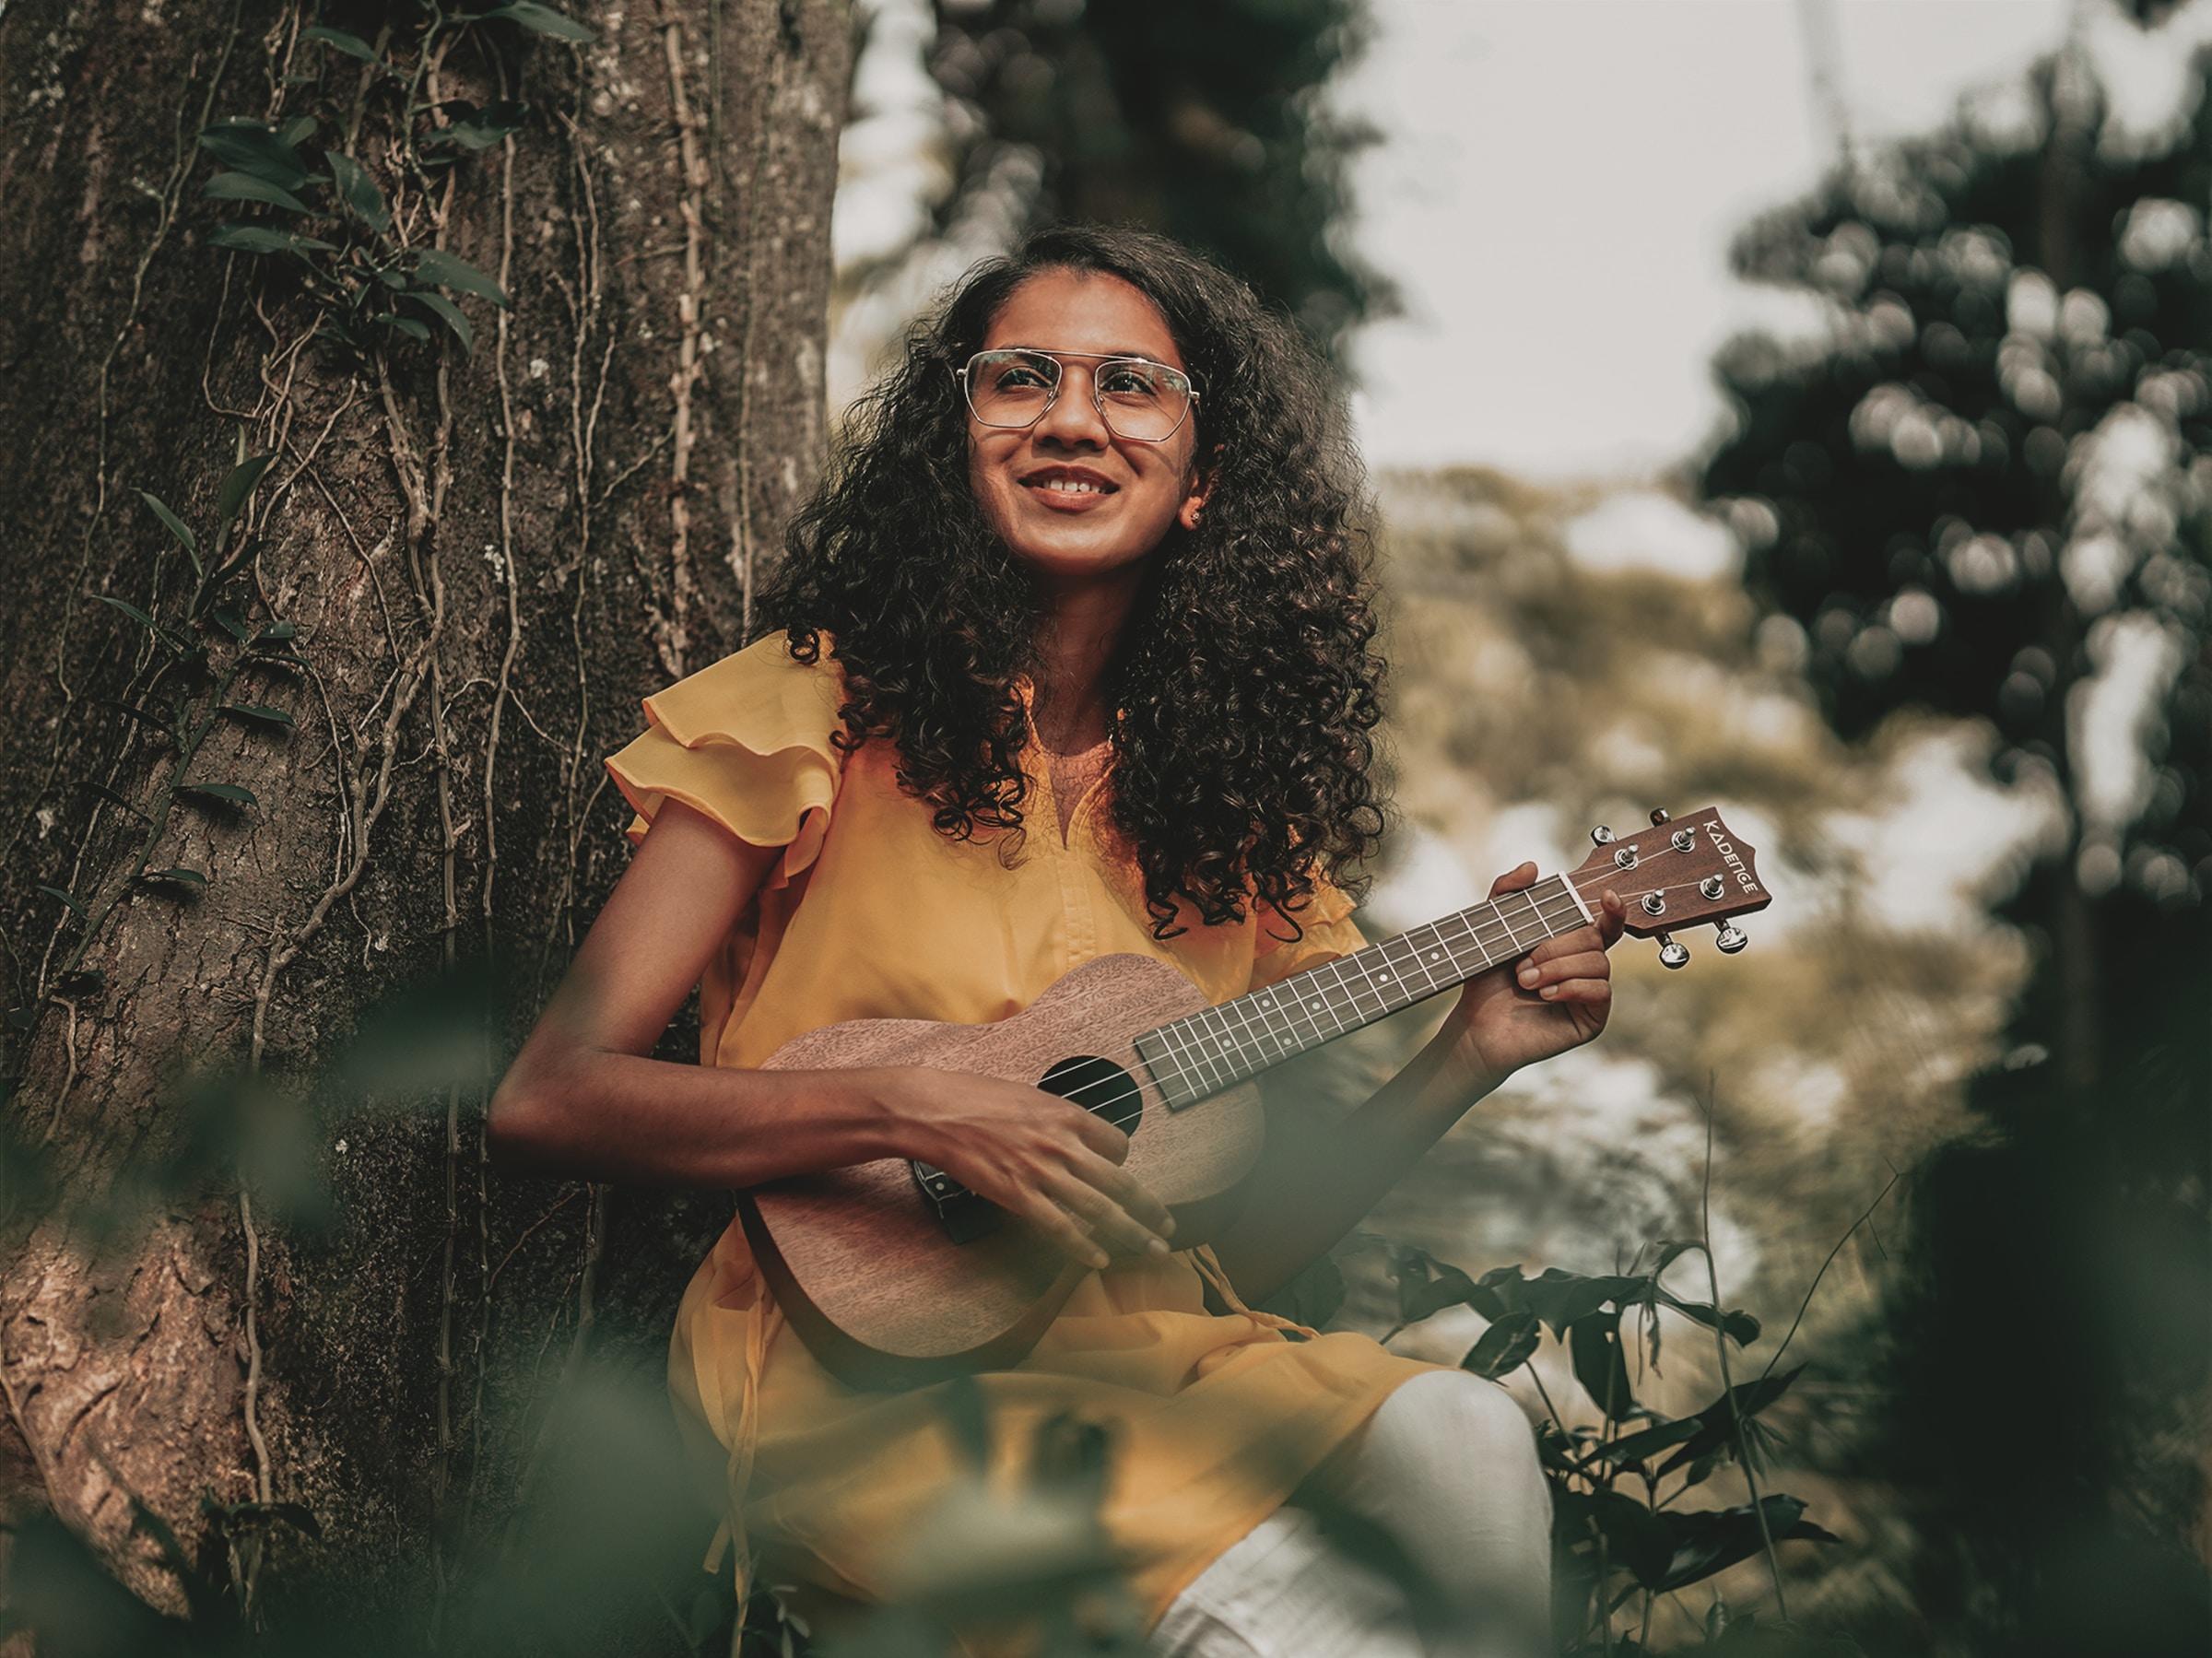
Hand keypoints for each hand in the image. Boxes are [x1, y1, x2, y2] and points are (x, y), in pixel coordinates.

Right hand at [864, 1065, 1175, 1270]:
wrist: (935, 1110)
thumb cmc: (975, 1098)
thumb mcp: (1028, 1096)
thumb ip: (1056, 1119)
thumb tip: (1071, 1136)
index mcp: (1068, 1115)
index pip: (1119, 1144)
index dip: (1125, 1163)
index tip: (1124, 1175)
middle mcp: (1063, 1144)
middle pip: (1121, 1183)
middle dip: (1150, 1210)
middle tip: (1167, 1227)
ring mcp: (1042, 1172)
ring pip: (1101, 1210)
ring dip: (1132, 1233)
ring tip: (1151, 1249)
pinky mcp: (1018, 1195)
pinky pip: (1061, 1228)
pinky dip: (1084, 1247)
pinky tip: (1098, 1259)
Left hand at [1439, 862, 1625, 1087]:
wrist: (1476, 1024)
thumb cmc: (1487, 980)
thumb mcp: (1493, 928)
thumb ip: (1506, 892)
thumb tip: (1532, 867)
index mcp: (1569, 945)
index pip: (1604, 923)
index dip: (1613, 910)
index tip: (1607, 897)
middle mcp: (1585, 967)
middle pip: (1592, 938)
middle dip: (1555, 947)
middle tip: (1522, 964)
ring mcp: (1591, 993)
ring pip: (1598, 963)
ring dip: (1557, 967)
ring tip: (1526, 981)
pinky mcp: (1592, 1018)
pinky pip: (1600, 991)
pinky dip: (1571, 987)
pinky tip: (1545, 995)